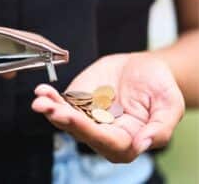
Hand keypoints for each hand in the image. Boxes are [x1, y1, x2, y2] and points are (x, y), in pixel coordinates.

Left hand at [32, 53, 183, 162]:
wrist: (142, 66)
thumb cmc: (158, 86)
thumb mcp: (170, 104)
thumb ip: (160, 128)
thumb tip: (141, 145)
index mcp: (127, 140)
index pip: (108, 142)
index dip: (92, 132)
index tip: (76, 120)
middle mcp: (103, 133)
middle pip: (82, 132)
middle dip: (66, 121)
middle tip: (52, 110)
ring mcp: (87, 118)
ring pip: (66, 119)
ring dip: (52, 111)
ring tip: (41, 101)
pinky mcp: (77, 103)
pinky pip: (61, 103)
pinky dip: (50, 98)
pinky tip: (42, 92)